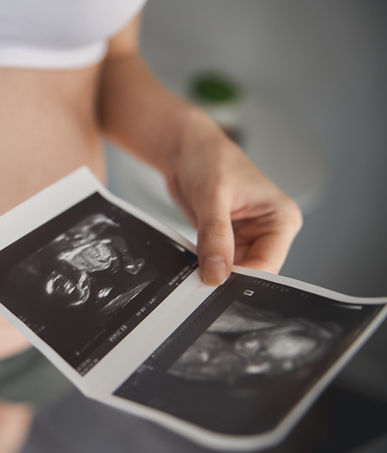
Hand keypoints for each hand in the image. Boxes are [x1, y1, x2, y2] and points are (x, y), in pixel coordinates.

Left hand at [165, 110, 302, 284]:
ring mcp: (247, 238)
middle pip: (251, 272)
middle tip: (200, 284)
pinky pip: (217, 263)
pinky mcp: (227, 241)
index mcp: (281, 218)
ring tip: (193, 272)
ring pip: (232, 272)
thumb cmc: (209, 158)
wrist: (186, 150)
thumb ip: (215, 236)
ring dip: (213, 273)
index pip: (268, 264)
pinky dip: (204, 266)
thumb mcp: (212, 196)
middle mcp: (268, 231)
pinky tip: (192, 265)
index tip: (215, 287)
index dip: (241, 279)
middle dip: (226, 279)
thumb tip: (216, 274)